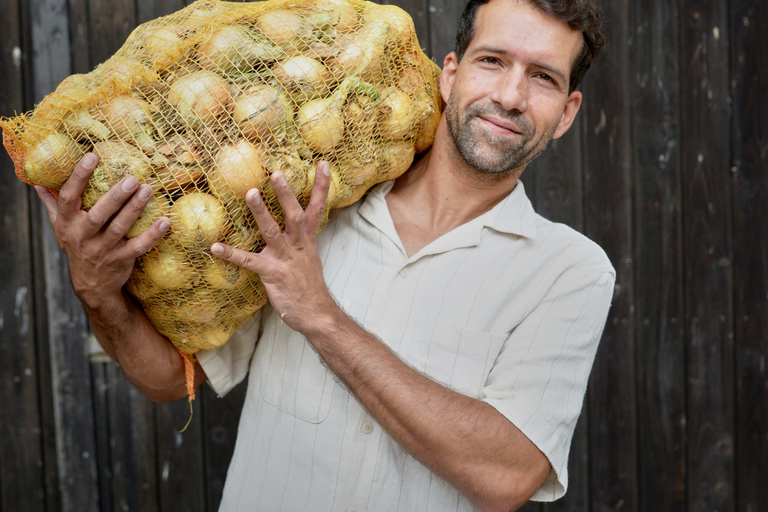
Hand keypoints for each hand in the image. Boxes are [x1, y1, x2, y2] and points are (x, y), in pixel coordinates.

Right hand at [36, 152, 169, 308]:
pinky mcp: (121, 260)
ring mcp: (102, 250)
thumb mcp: (60, 226)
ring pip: (119, 228)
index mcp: (67, 223)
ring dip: (135, 209)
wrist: (90, 284)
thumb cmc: (77, 246)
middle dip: (115, 196)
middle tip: (131, 178)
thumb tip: (37, 181)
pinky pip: (138, 247)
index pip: (68, 197)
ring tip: (148, 190)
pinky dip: (153, 235)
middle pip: (98, 214)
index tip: (92, 156)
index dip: (78, 177)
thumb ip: (52, 203)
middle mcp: (82, 236)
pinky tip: (165, 221)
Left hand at [211, 161, 335, 334]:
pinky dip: (232, 254)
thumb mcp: (309, 258)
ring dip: (261, 212)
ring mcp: (285, 260)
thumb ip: (298, 240)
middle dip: (286, 194)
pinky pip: (250, 262)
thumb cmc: (308, 287)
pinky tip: (215, 247)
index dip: (320, 186)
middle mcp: (298, 246)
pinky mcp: (272, 274)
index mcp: (308, 240)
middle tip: (276, 173)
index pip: (317, 209)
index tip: (321, 163)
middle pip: (294, 215)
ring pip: (273, 232)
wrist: (316, 314)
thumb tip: (289, 225)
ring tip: (249, 193)